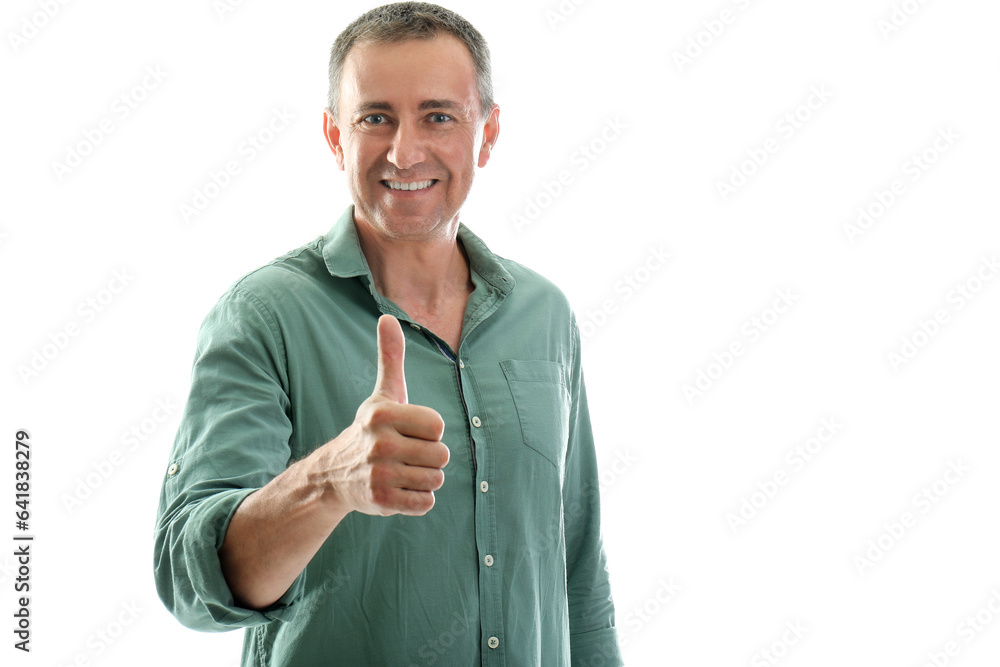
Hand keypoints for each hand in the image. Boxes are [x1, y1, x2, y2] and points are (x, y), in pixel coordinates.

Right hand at [319, 314, 449, 515]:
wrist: (336, 474)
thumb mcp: (382, 394)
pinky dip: (418, 500)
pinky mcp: (381, 501)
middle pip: (441, 455)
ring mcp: (379, 474)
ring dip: (424, 479)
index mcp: (383, 415)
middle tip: (406, 455)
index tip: (409, 431)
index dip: (429, 430)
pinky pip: (425, 503)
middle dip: (429, 457)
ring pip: (435, 480)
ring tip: (402, 472)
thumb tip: (388, 317)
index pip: (438, 425)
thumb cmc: (371, 430)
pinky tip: (399, 489)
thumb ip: (391, 357)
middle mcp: (379, 444)